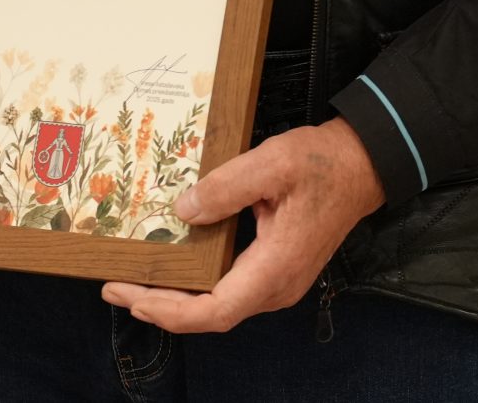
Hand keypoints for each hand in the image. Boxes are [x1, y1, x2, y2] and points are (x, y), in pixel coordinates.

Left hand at [100, 117, 384, 334]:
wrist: (363, 164)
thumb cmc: (322, 163)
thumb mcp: (272, 163)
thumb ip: (225, 187)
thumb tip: (183, 211)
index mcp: (274, 268)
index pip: (213, 312)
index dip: (166, 310)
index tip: (127, 293)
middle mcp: (276, 287)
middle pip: (210, 315)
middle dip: (159, 306)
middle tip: (114, 287)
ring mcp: (279, 282)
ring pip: (219, 306)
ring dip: (176, 299)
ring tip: (134, 280)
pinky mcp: (277, 270)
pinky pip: (230, 290)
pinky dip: (196, 287)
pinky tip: (174, 268)